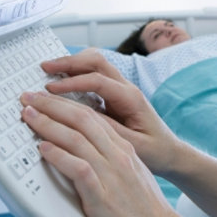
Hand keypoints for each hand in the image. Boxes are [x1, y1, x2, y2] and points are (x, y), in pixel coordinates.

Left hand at [21, 90, 182, 216]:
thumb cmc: (146, 214)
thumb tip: (85, 159)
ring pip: (77, 138)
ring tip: (29, 116)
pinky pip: (78, 168)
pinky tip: (43, 148)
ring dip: (48, 124)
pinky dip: (58, 155)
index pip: (93, 116)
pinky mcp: (103, 197)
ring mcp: (112, 175)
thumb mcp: (132, 177)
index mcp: (125, 150)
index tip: (47, 98)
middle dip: (53, 105)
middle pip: (82, 119)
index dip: (66, 104)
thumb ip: (111, 164)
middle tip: (30, 98)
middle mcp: (118, 157)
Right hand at [39, 50, 182, 176]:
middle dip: (68, 62)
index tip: (50, 89)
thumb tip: (80, 118)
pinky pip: (94, 77)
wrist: (171, 154)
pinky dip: (76, 75)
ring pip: (95, 65)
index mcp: (131, 98)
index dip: (72, 82)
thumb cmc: (155, 152)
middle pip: (96, 62)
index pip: (98, 80)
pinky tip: (61, 83)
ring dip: (71, 65)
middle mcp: (126, 89)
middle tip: (44, 68)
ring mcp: (121, 90)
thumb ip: (107, 130)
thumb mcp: (131, 146)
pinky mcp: (115, 97)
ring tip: (49, 71)